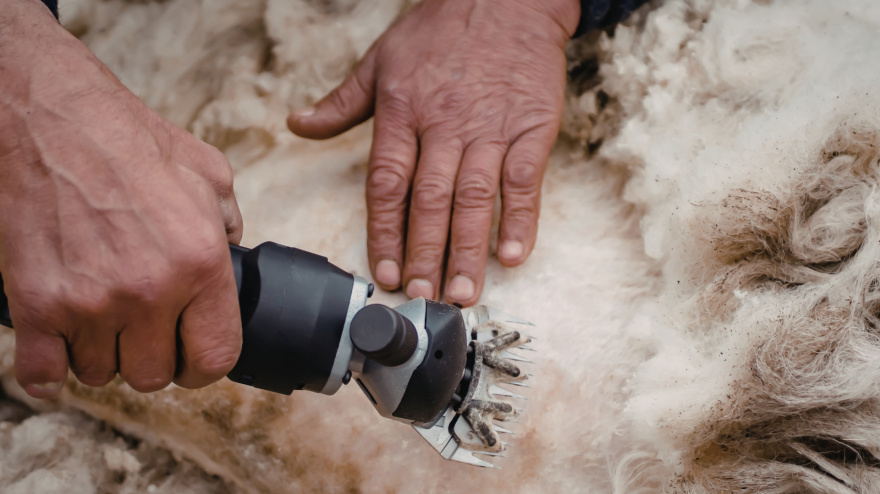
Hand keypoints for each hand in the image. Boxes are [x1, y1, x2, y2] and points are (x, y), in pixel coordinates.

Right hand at [0, 0, 242, 398]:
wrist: (52, 120)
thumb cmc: (131, 142)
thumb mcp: (210, 174)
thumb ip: (230, 224)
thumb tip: (232, 253)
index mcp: (201, 263)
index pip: (215, 357)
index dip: (203, 365)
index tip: (191, 358)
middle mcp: (150, 291)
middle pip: (154, 375)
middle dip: (151, 357)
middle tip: (142, 331)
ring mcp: (90, 301)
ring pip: (100, 374)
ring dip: (101, 355)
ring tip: (101, 320)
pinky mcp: (37, 303)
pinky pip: (43, 374)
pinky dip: (48, 371)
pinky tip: (58, 350)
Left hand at [288, 0, 579, 305]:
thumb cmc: (440, 29)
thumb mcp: (381, 59)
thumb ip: (341, 102)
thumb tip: (297, 124)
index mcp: (403, 111)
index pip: (388, 184)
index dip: (385, 233)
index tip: (385, 272)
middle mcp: (445, 124)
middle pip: (430, 200)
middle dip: (424, 254)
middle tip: (422, 296)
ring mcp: (490, 128)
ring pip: (474, 198)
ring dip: (467, 250)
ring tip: (461, 292)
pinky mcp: (530, 127)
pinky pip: (523, 180)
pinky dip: (521, 219)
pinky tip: (512, 255)